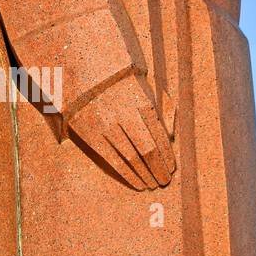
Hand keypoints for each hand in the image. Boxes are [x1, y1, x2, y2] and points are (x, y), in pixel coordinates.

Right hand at [68, 74, 175, 190]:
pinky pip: (111, 159)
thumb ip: (163, 107)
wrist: (83, 70)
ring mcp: (104, 124)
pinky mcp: (88, 132)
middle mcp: (123, 113)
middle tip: (165, 181)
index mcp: (140, 100)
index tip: (172, 168)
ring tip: (153, 185)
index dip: (167, 155)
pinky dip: (126, 175)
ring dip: (144, 175)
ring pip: (130, 158)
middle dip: (158, 169)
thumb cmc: (122, 81)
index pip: (159, 135)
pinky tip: (137, 183)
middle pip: (146, 149)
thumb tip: (172, 138)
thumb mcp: (147, 85)